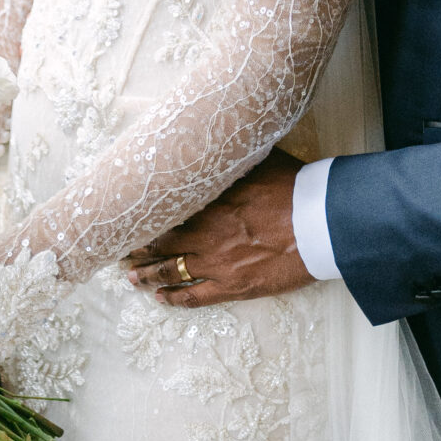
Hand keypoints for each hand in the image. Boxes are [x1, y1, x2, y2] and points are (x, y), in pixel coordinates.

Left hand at [126, 149, 312, 307]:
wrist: (320, 223)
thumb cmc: (295, 188)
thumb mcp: (262, 161)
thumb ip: (236, 159)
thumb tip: (224, 141)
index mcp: (210, 201)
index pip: (166, 212)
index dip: (145, 218)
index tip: (130, 218)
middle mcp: (206, 233)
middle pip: (161, 242)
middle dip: (138, 247)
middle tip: (120, 250)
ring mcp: (217, 262)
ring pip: (170, 271)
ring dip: (147, 274)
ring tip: (130, 276)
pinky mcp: (233, 286)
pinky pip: (194, 297)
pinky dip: (173, 299)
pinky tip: (159, 298)